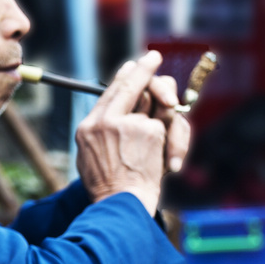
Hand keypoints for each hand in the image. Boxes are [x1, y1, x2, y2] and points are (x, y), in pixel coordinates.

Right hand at [75, 51, 190, 214]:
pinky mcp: (150, 131)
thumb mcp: (92, 156)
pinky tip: (171, 162)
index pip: (108, 93)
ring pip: (155, 103)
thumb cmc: (108, 188)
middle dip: (145, 70)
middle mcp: (106, 121)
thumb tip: (118, 109)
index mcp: (89, 127)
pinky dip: (175, 141)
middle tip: (154, 57)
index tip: (134, 65)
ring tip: (168, 140)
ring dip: (166, 111)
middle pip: (129, 85)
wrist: (120, 206)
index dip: (124, 77)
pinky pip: (168, 124)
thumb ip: (104, 130)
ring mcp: (128, 124)